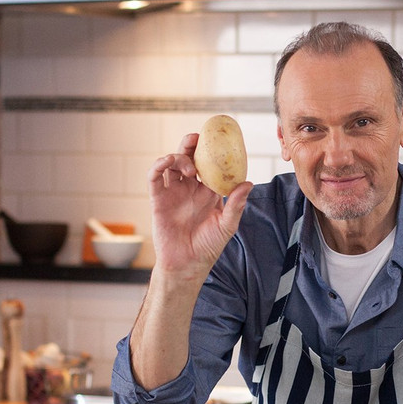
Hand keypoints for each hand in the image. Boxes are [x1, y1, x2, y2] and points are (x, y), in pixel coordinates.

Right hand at [148, 133, 251, 280]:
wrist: (187, 265)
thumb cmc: (208, 247)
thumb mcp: (227, 225)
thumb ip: (236, 205)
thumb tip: (248, 183)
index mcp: (207, 191)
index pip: (209, 165)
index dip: (211, 151)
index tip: (219, 140)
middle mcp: (189, 189)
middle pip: (188, 158)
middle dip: (191, 145)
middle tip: (197, 138)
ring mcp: (173, 193)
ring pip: (171, 164)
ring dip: (177, 156)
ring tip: (188, 167)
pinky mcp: (158, 200)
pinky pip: (155, 178)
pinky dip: (158, 166)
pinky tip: (165, 162)